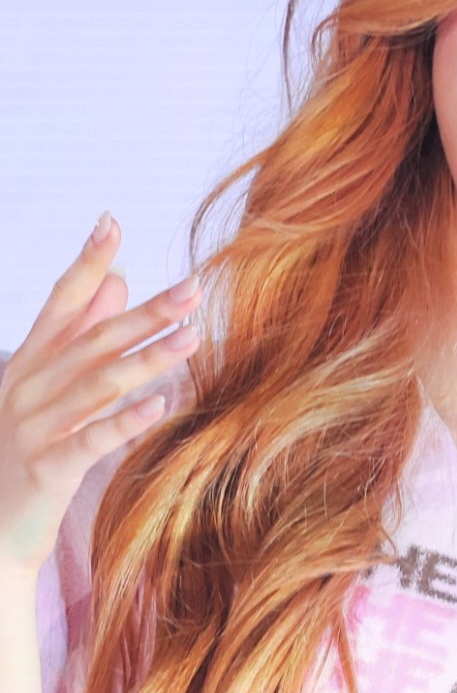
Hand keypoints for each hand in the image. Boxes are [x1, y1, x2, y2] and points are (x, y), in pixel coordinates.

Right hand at [0, 214, 202, 575]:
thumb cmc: (26, 452)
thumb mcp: (51, 387)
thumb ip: (82, 334)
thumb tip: (118, 279)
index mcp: (28, 363)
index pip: (60, 303)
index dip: (86, 264)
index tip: (111, 223)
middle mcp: (27, 387)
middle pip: (93, 340)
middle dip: (145, 313)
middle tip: (193, 289)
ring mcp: (33, 428)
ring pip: (97, 384)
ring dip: (147, 359)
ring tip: (193, 339)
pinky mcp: (46, 469)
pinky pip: (90, 440)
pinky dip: (125, 421)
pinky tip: (160, 404)